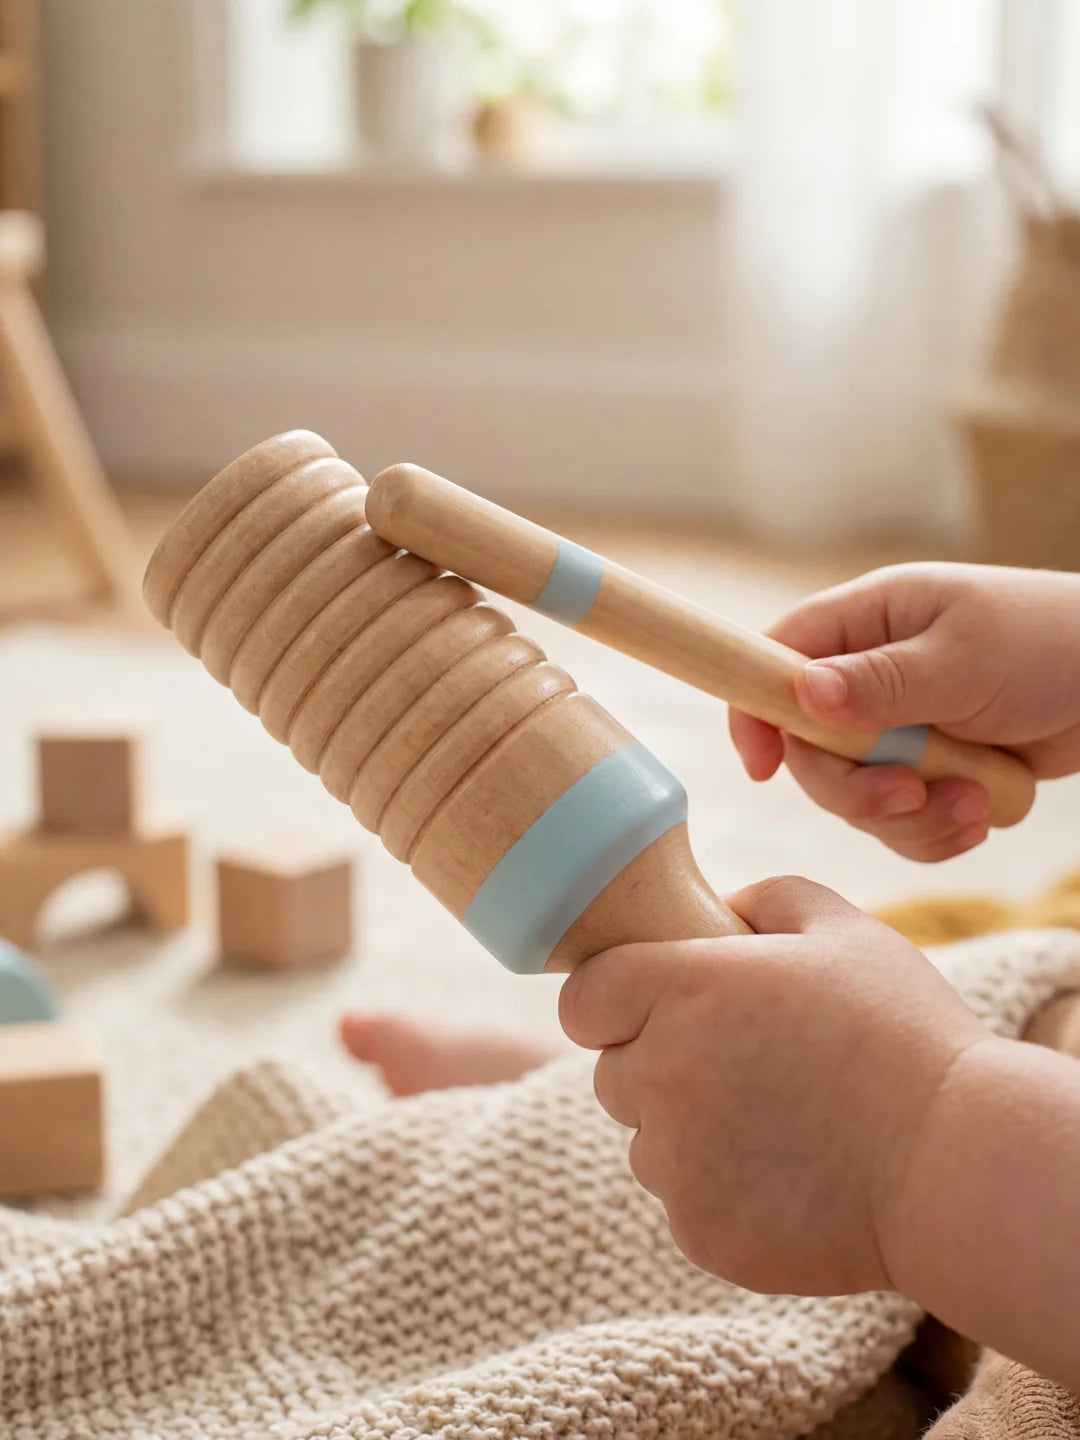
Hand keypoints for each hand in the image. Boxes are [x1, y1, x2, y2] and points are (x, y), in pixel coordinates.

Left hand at [559, 875, 989, 1295]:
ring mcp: (675, 1161)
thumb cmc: (903, 1035)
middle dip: (660, 1064)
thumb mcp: (843, 930)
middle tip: (745, 1067)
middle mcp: (661, 1073)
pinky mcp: (698, 1231)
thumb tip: (716, 908)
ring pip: (646, 1142)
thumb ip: (765, 900)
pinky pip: (684, 1201)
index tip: (657, 1007)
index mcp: (684, 988)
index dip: (615, 1000)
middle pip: (613, 1072)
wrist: (957, 1165)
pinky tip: (792, 1175)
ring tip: (780, 1124)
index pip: (583, 998)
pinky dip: (722, 1192)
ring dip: (688, 1132)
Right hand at [730, 563, 1079, 859]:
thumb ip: (883, 681)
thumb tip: (803, 696)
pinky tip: (982, 814)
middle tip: (909, 795)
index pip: (774, 663)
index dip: (756, 715)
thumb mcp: (965, 658)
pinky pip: (903, 823)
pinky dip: (937, 833)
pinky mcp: (932, 774)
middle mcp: (870, 677)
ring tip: (973, 805)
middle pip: (812, 751)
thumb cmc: (1049, 641)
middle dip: (856, 788)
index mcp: (866, 623)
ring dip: (910, 817)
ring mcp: (900, 729)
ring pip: (857, 798)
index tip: (764, 769)